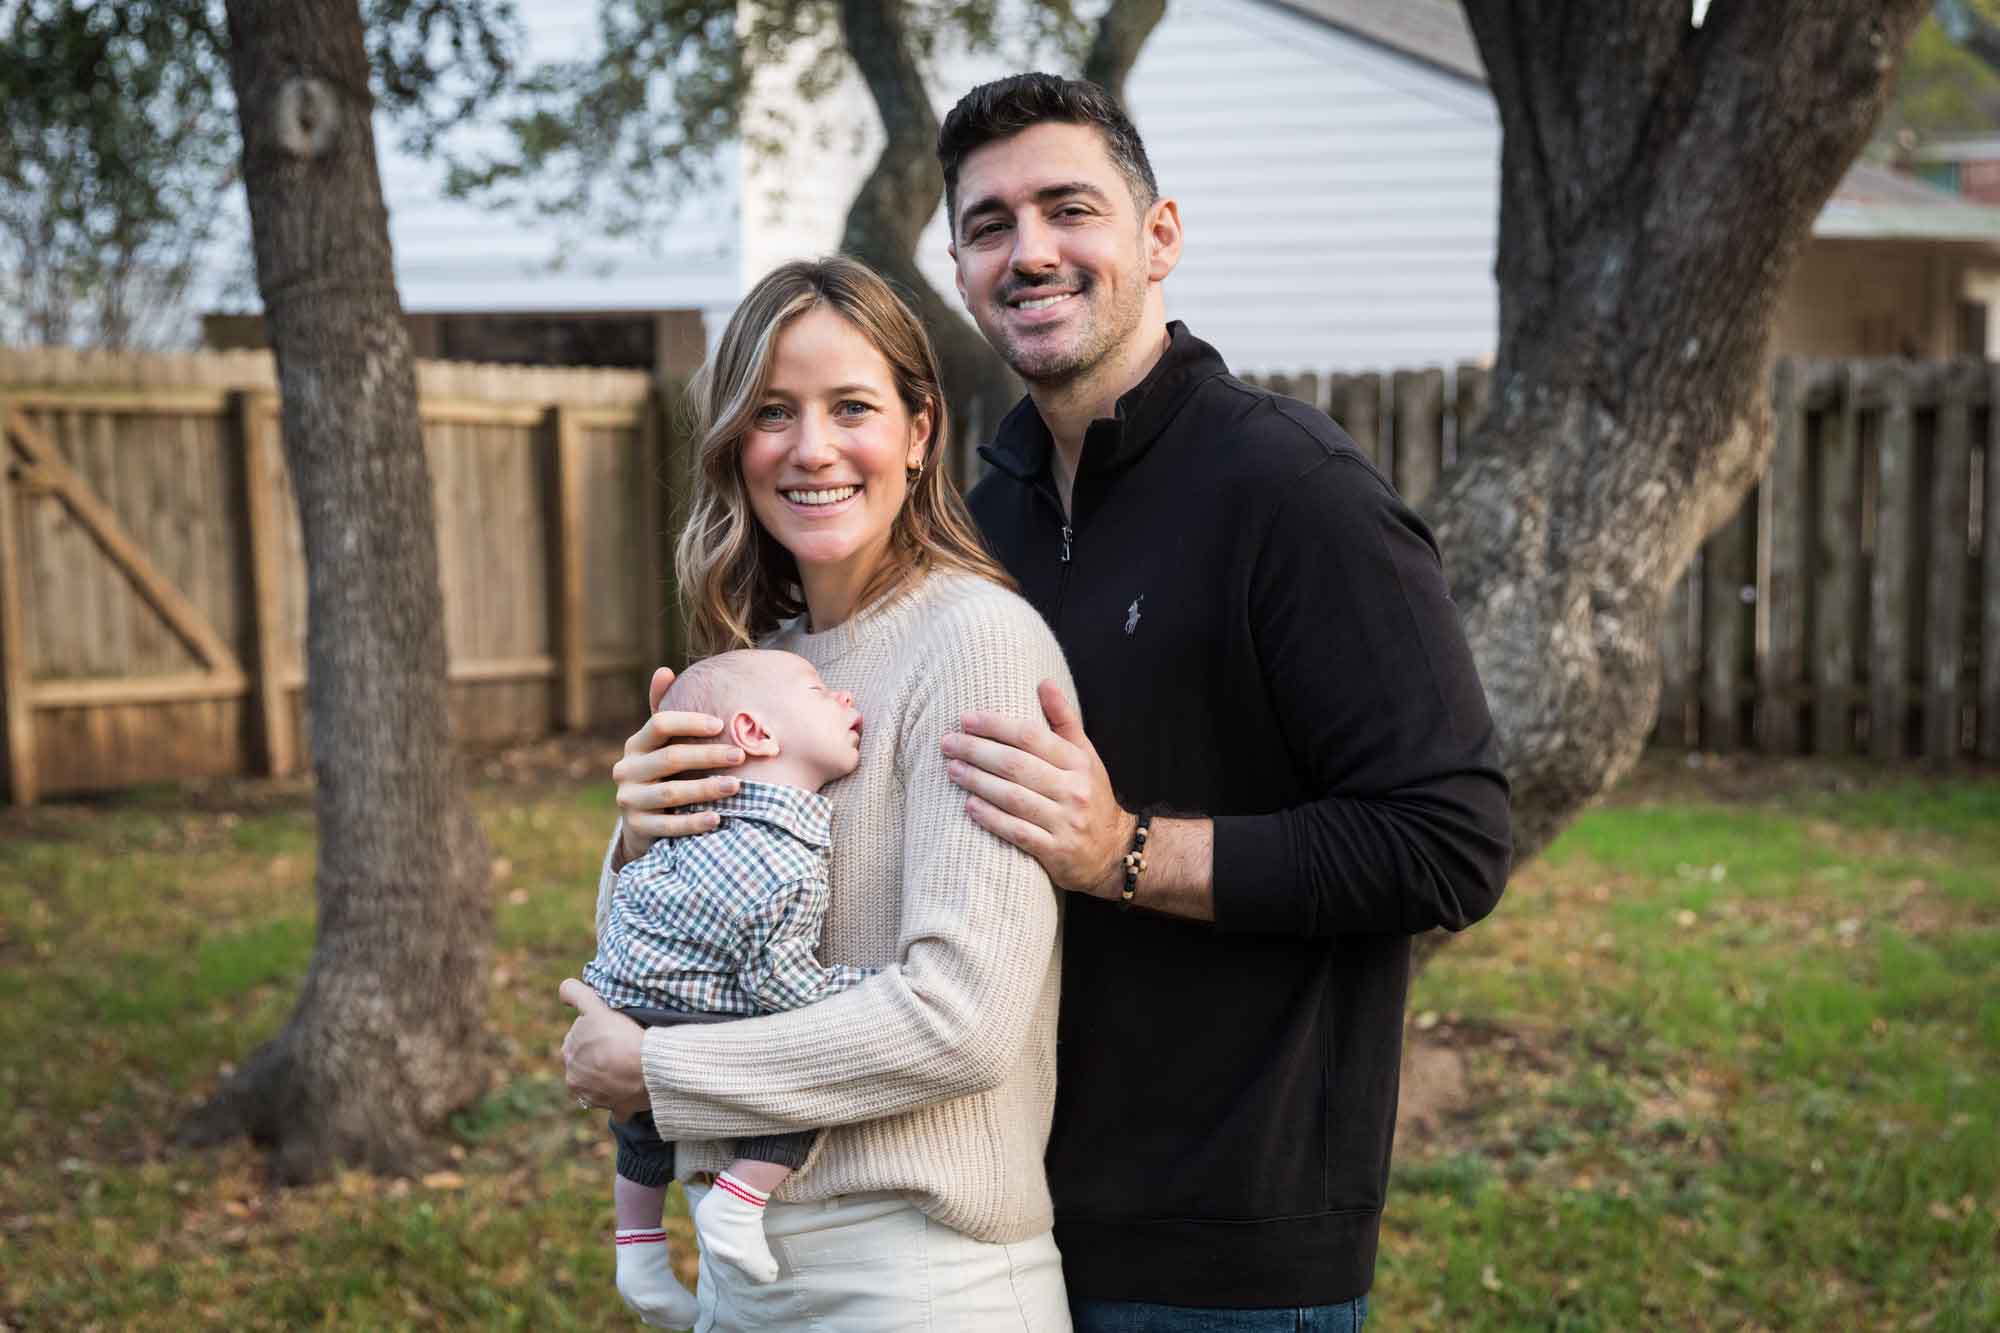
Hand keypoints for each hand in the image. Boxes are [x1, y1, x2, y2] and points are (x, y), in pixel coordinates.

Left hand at [559, 978, 648, 1120]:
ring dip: (610, 1078)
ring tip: (631, 1065)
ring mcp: (596, 1098)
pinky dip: (623, 1102)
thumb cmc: (622, 1035)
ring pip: (601, 1084)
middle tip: (623, 1044)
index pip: (579, 1038)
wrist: (648, 1067)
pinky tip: (633, 1093)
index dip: (594, 1032)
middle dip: (601, 1056)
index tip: (610, 1028)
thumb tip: (562, 991)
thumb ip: (574, 993)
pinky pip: (619, 1108)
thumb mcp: (594, 1006)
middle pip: (589, 1062)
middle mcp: (576, 1079)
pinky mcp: (617, 1110)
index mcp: (568, 1054)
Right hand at [614, 666, 745, 863]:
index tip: (721, 724)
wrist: (643, 822)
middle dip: (708, 756)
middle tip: (740, 755)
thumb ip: (664, 709)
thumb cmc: (664, 773)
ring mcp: (629, 800)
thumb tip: (665, 670)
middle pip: (670, 758)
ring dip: (705, 789)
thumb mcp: (661, 743)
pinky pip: (667, 827)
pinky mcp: (637, 828)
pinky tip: (717, 819)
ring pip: (670, 794)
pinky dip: (693, 823)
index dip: (690, 722)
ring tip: (736, 786)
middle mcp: (626, 770)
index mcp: (636, 744)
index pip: (659, 724)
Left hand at [941, 678, 1134, 896]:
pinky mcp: (1055, 851)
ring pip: (1013, 797)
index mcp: (1078, 762)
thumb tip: (1044, 682)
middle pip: (1016, 765)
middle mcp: (1073, 790)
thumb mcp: (1085, 755)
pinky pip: (1017, 832)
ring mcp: (1065, 822)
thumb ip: (1064, 720)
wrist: (1113, 851)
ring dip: (978, 782)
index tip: (966, 719)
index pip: (1031, 736)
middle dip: (977, 751)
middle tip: (948, 743)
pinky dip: (991, 818)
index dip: (995, 726)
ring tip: (952, 770)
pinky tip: (969, 807)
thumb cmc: (1090, 795)